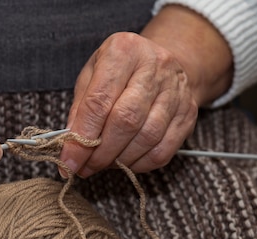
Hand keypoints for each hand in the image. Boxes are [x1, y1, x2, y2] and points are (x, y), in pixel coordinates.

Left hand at [60, 5, 231, 176]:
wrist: (161, 62)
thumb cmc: (119, 71)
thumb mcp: (91, 76)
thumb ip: (80, 109)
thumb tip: (70, 146)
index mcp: (123, 51)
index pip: (99, 101)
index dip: (81, 137)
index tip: (68, 162)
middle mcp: (155, 66)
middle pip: (126, 121)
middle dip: (101, 152)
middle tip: (84, 167)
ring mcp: (176, 90)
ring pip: (147, 138)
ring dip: (119, 160)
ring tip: (101, 164)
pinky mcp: (188, 112)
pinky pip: (163, 150)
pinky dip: (139, 164)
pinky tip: (124, 162)